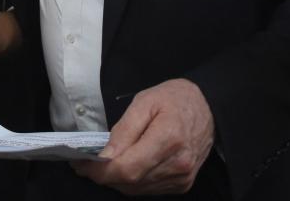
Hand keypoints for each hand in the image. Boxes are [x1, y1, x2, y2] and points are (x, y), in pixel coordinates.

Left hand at [73, 79, 214, 195]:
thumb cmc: (174, 99)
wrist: (208, 106)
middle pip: (130, 182)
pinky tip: (126, 166)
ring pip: (138, 190)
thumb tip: (105, 155)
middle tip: (87, 164)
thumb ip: (124, 130)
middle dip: (104, 175)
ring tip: (104, 164)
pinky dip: (133, 182)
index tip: (81, 164)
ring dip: (117, 180)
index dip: (100, 171)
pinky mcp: (183, 183)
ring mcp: (182, 177)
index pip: (127, 168)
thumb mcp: (144, 102)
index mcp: (168, 138)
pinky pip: (149, 190)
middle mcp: (178, 163)